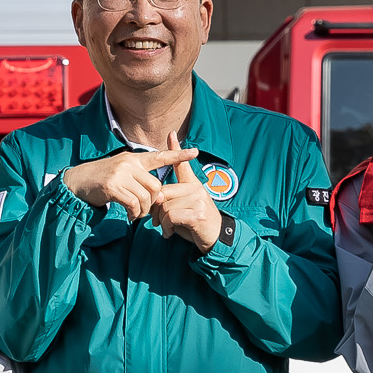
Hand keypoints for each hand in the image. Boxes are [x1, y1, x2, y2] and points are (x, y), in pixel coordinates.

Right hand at [62, 142, 192, 219]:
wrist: (77, 182)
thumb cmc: (101, 180)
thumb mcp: (121, 172)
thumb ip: (139, 179)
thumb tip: (158, 196)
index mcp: (134, 159)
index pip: (160, 156)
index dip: (178, 155)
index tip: (196, 152)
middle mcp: (129, 163)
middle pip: (155, 185)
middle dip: (154, 202)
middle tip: (145, 210)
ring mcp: (120, 174)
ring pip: (145, 196)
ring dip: (143, 210)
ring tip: (136, 214)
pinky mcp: (113, 186)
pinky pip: (133, 203)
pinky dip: (134, 213)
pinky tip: (130, 216)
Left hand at [144, 131, 222, 250]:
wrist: (216, 239)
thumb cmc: (197, 224)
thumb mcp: (185, 208)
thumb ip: (172, 199)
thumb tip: (156, 197)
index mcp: (193, 185)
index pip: (182, 165)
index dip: (176, 149)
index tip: (171, 134)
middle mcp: (196, 189)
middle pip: (164, 192)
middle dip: (156, 210)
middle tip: (157, 222)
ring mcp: (198, 200)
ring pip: (165, 206)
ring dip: (161, 222)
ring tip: (166, 229)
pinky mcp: (197, 214)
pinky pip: (171, 216)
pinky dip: (166, 227)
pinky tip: (170, 233)